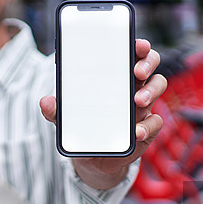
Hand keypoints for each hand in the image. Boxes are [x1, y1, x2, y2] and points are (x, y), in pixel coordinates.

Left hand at [40, 38, 166, 189]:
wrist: (94, 159)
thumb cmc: (83, 127)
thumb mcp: (66, 118)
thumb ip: (56, 111)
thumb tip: (44, 102)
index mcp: (115, 76)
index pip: (130, 53)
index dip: (138, 46)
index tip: (137, 44)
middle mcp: (133, 86)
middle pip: (150, 64)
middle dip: (148, 63)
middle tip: (137, 71)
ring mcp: (143, 107)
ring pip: (158, 87)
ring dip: (151, 91)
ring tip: (138, 100)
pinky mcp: (147, 128)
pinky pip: (155, 122)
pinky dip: (148, 126)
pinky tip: (136, 131)